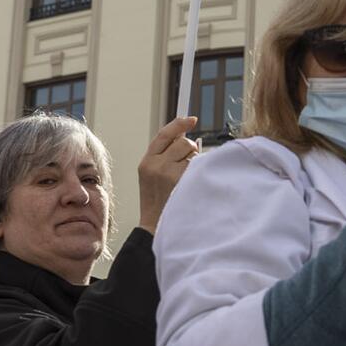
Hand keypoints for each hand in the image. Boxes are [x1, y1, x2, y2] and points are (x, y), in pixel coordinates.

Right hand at [137, 117, 199, 233]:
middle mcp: (155, 165)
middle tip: (187, 165)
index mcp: (146, 162)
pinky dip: (199, 172)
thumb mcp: (152, 176)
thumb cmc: (158, 201)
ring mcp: (167, 173)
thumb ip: (164, 156)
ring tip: (187, 179)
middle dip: (190, 150)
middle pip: (182, 142)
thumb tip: (183, 134)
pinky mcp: (180, 181)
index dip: (179, 124)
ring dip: (195, 161)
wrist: (156, 226)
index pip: (164, 135)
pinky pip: (197, 165)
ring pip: (191, 152)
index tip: (192, 119)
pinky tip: (191, 184)